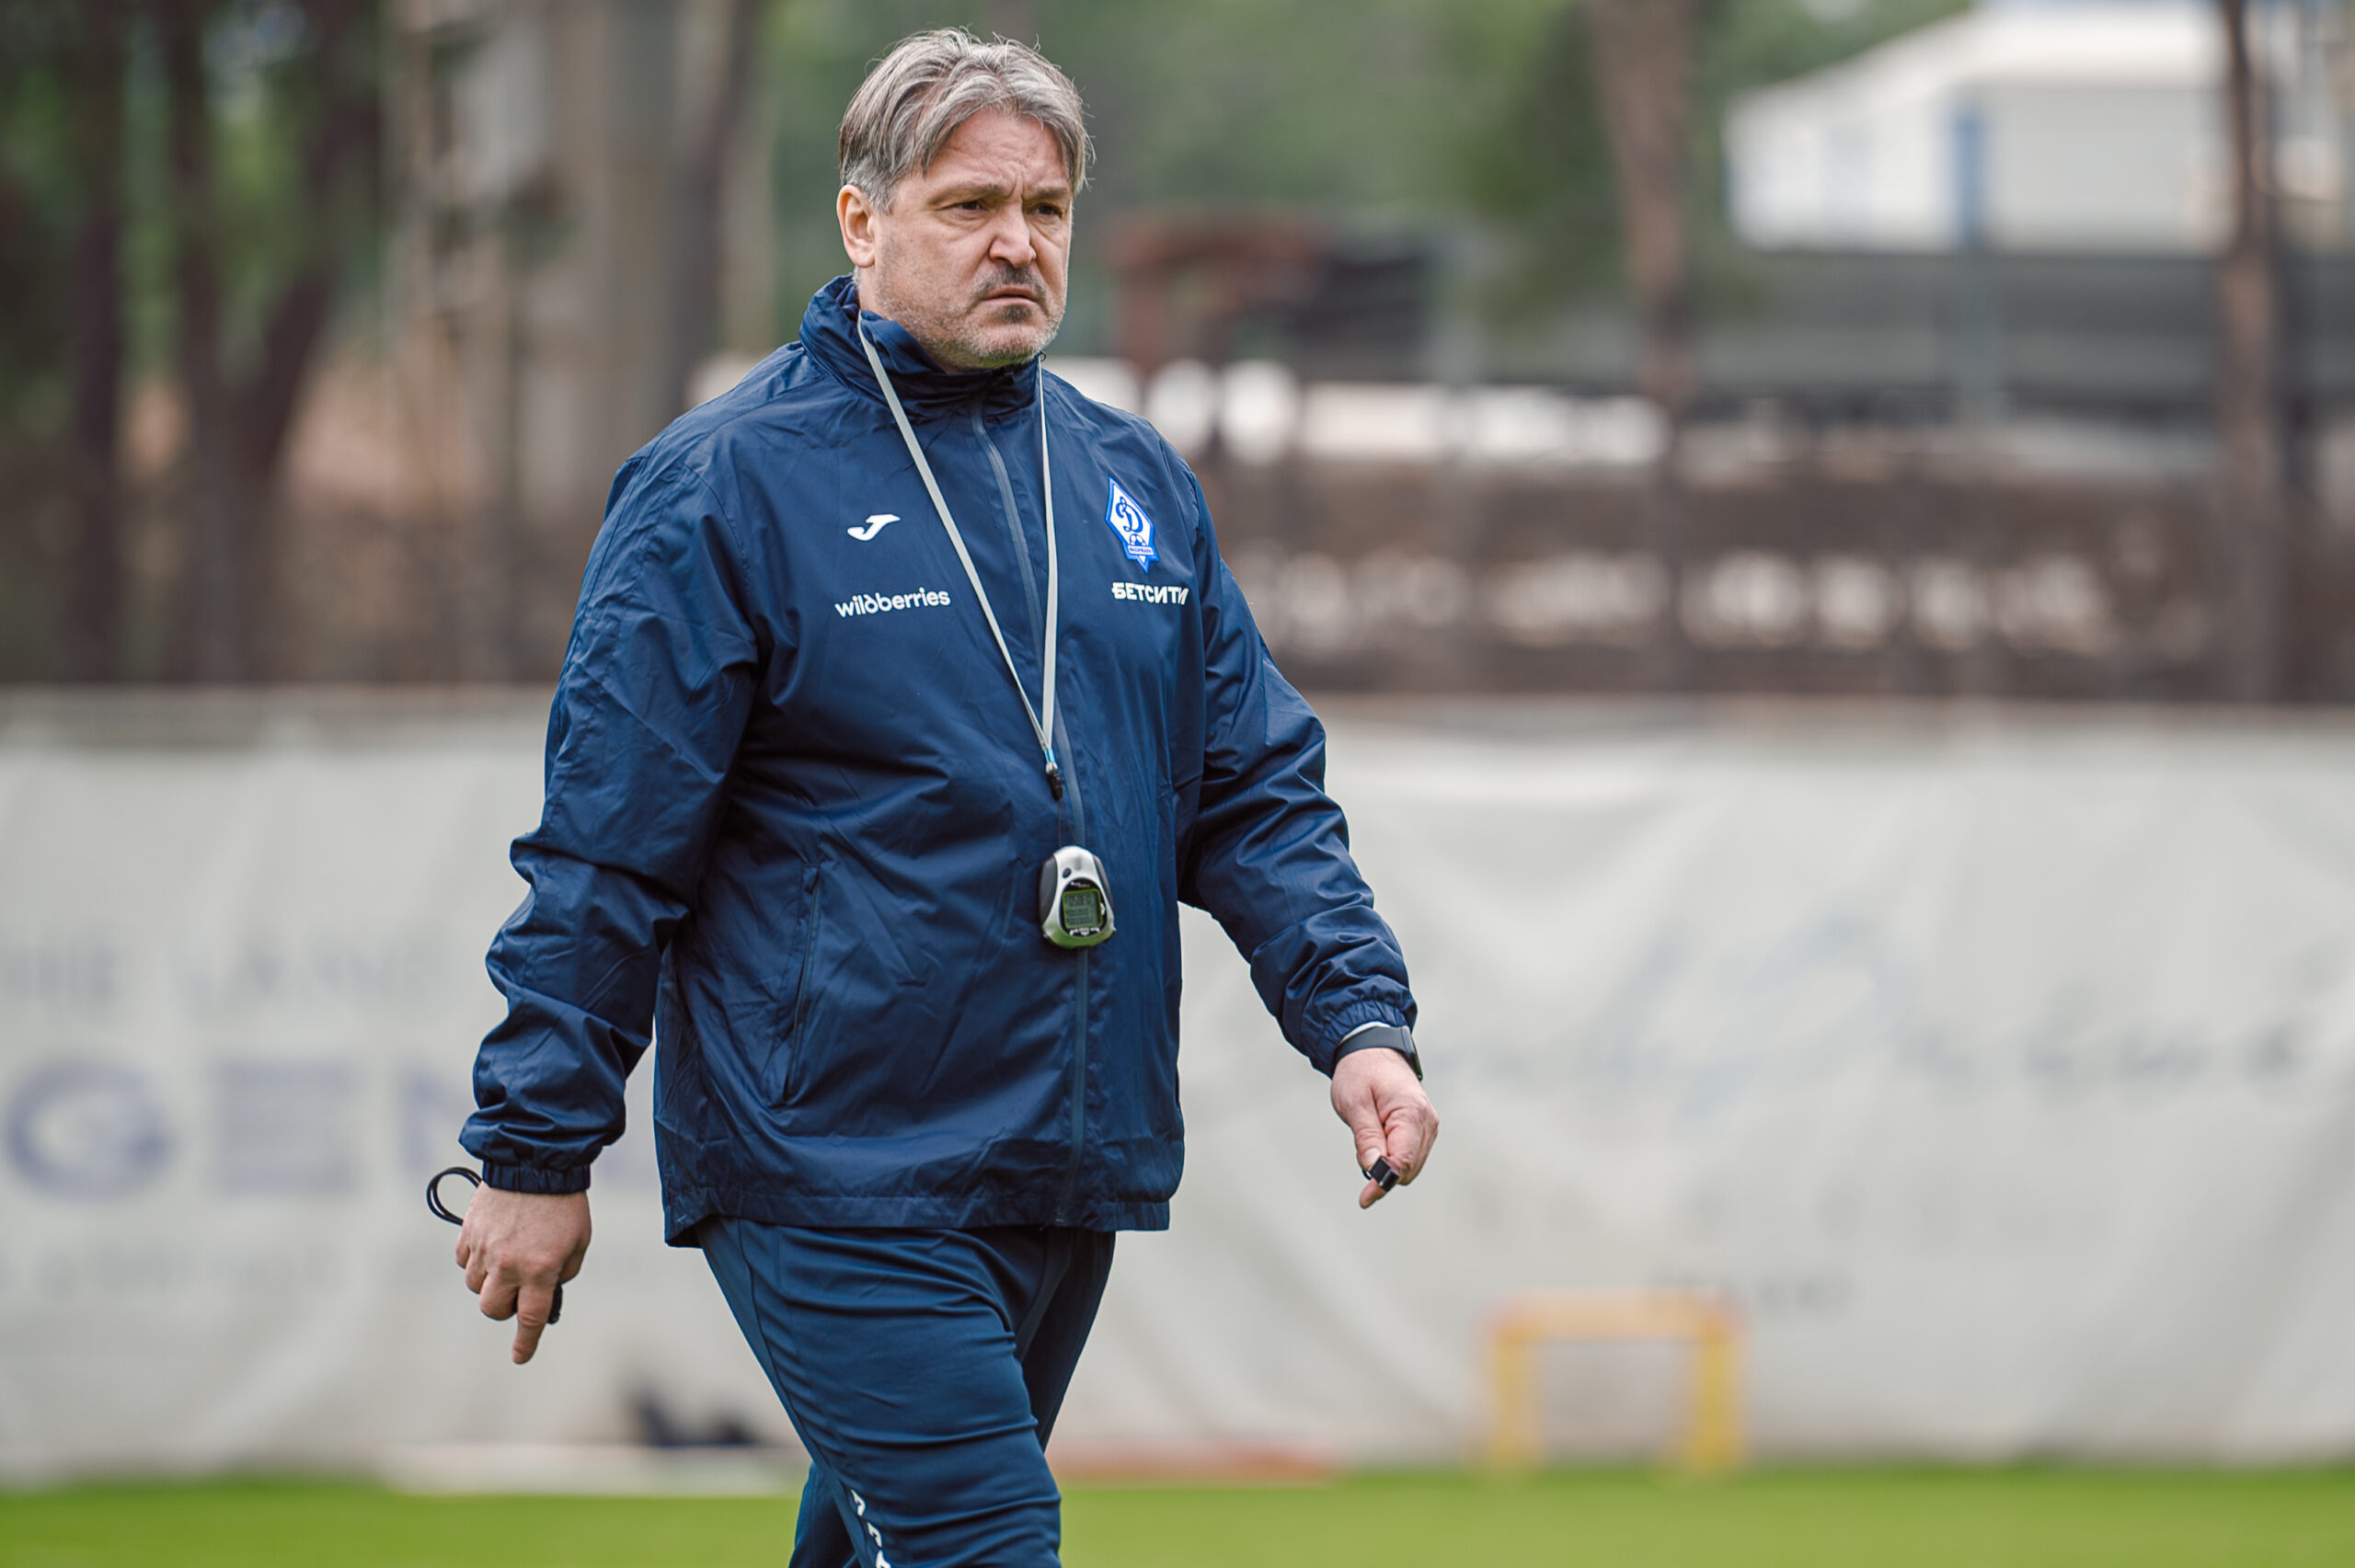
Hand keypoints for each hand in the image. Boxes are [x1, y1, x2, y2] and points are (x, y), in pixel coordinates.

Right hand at [456, 1185, 590, 1363]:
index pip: (530, 1318)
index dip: (525, 1343)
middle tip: (519, 1290)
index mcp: (540, 1269)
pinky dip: (476, 1260)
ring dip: (490, 1282)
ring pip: (476, 1287)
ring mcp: (484, 1249)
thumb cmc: (564, 1203)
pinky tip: (493, 1243)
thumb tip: (546, 1290)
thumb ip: (563, 1272)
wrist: (536, 1161)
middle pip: (493, 1309)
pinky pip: (464, 1261)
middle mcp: (508, 1264)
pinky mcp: (468, 1233)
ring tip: (508, 1257)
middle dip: (504, 1307)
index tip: (519, 1357)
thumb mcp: (579, 1242)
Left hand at [1331, 1047, 1438, 1209]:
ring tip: (1369, 1136)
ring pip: (1410, 1167)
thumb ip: (1366, 1137)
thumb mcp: (1354, 1103)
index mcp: (1411, 1112)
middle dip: (1384, 1172)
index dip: (1384, 1182)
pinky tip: (1379, 1140)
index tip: (1365, 1198)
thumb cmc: (1361, 1072)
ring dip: (1388, 1165)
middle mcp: (1427, 1122)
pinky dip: (1393, 1158)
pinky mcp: (1423, 1130)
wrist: (1372, 1050)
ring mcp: (1428, 1126)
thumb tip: (1374, 1169)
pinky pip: (1410, 1156)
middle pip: (1408, 1169)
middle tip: (1361, 1152)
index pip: (1403, 1161)